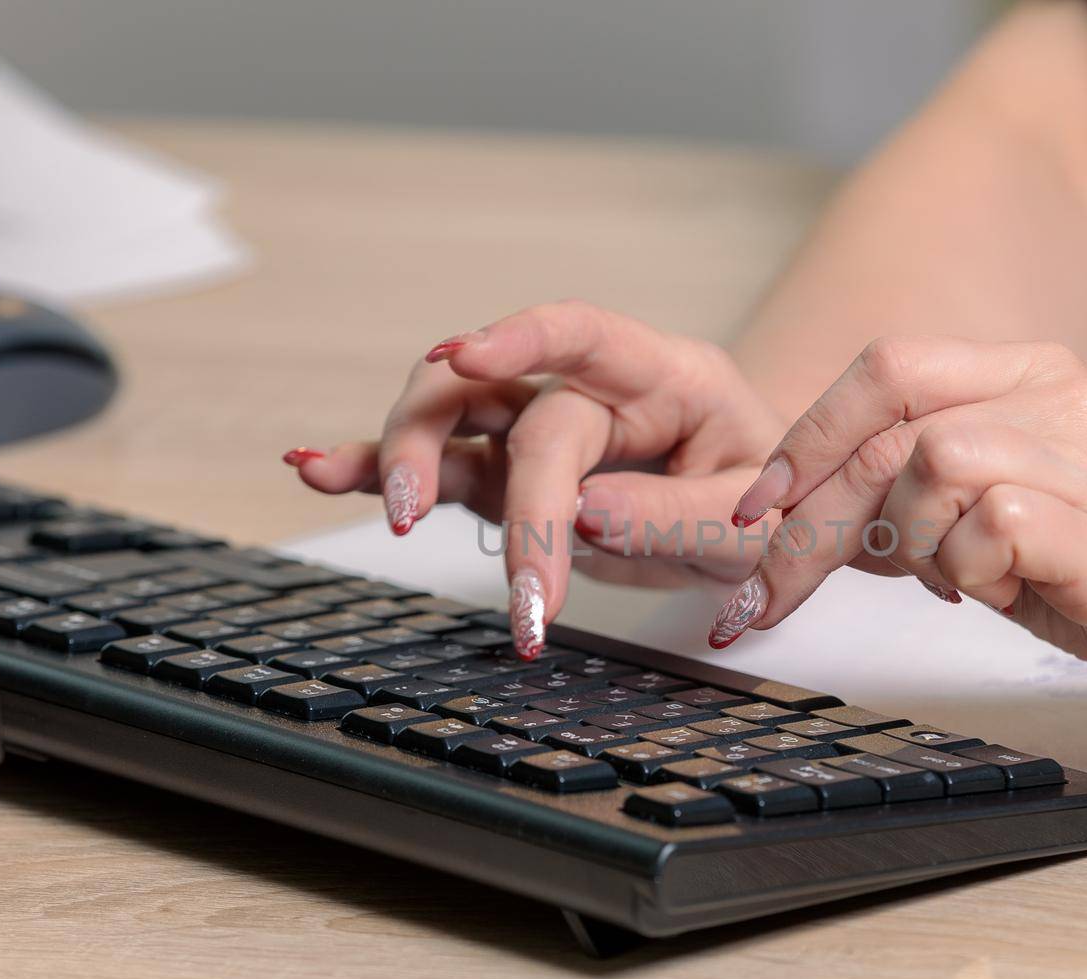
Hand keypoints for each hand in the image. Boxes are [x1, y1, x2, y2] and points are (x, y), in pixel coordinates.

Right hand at [283, 301, 782, 659]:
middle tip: (454, 537)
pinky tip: (320, 471)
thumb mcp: (758, 522)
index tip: (466, 354)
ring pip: (450, 418)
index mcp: (664, 376)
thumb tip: (585, 516)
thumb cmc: (767, 503)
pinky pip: (441, 470)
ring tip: (388, 510)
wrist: (759, 522)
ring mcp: (541, 432)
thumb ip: (680, 517)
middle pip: (501, 395)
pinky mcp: (510, 479)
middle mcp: (590, 392)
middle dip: (472, 459)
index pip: (584, 333)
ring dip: (404, 456)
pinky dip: (377, 473)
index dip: (522, 336)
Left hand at [711, 336, 1086, 725]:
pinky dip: (969, 572)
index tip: (756, 509)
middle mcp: (1059, 395)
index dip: (805, 437)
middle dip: (812, 520)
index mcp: (1026, 374)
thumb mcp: (988, 512)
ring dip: (912, 544)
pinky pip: (991, 525)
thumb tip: (791, 508)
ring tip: (956, 582)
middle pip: (888, 426)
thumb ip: (910, 488)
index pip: (884, 369)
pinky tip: (1006, 592)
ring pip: (931, 464)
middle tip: (774, 594)